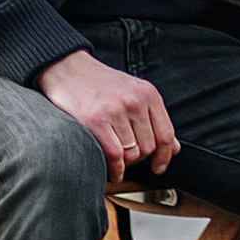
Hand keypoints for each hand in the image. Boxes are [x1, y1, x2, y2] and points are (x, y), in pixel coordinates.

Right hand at [37, 48, 177, 173]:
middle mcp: (135, 101)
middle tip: (126, 158)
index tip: (158, 167)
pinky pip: (115, 156)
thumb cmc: (99, 84)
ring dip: (124, 164)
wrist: (66, 68)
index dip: (164, 156)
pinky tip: (112, 170)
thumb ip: (153, 118)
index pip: (165, 134)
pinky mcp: (96, 120)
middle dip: (139, 159)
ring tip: (115, 160)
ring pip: (132, 154)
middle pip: (149, 148)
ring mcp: (116, 110)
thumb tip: (173, 148)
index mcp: (147, 93)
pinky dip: (115, 169)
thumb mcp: (132, 93)